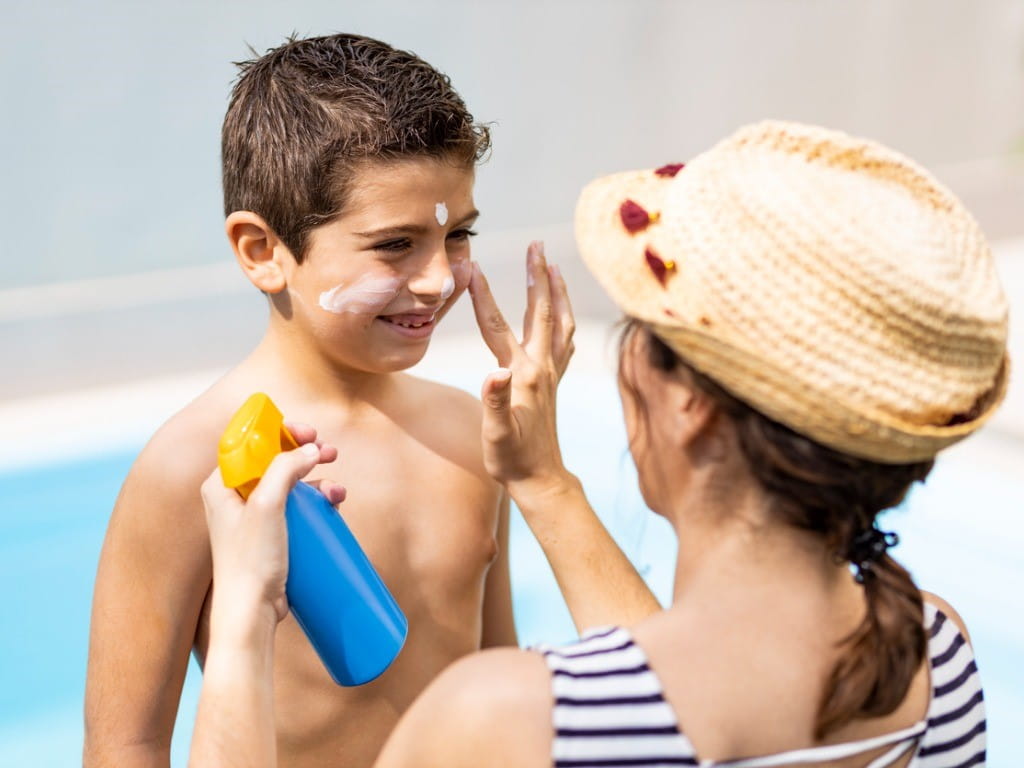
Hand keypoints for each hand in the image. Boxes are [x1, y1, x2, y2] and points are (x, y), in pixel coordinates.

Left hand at [200, 422, 345, 625]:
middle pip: (274, 461)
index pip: (250, 444)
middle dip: (305, 454)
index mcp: (221, 485)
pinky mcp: (272, 537)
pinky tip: (333, 505)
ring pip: (291, 485)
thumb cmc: (250, 561)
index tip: (307, 433)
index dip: (280, 432)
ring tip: (337, 490)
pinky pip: (297, 509)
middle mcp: (235, 498)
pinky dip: (317, 502)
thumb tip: (310, 449)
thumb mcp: (267, 505)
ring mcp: (254, 518)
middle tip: (329, 453)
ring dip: (317, 480)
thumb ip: (285, 469)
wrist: (251, 612)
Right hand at [468, 241, 576, 500]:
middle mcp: (541, 368)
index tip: (473, 266)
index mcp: (521, 374)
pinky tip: (562, 317)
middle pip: (541, 312)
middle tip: (536, 244)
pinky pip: (565, 342)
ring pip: (560, 323)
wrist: (541, 479)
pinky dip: (564, 320)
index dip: (483, 296)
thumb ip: (494, 402)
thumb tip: (493, 372)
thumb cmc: (512, 459)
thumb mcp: (495, 433)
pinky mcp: (554, 384)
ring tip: (554, 267)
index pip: (497, 326)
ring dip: (557, 292)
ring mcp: (551, 375)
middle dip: (537, 275)